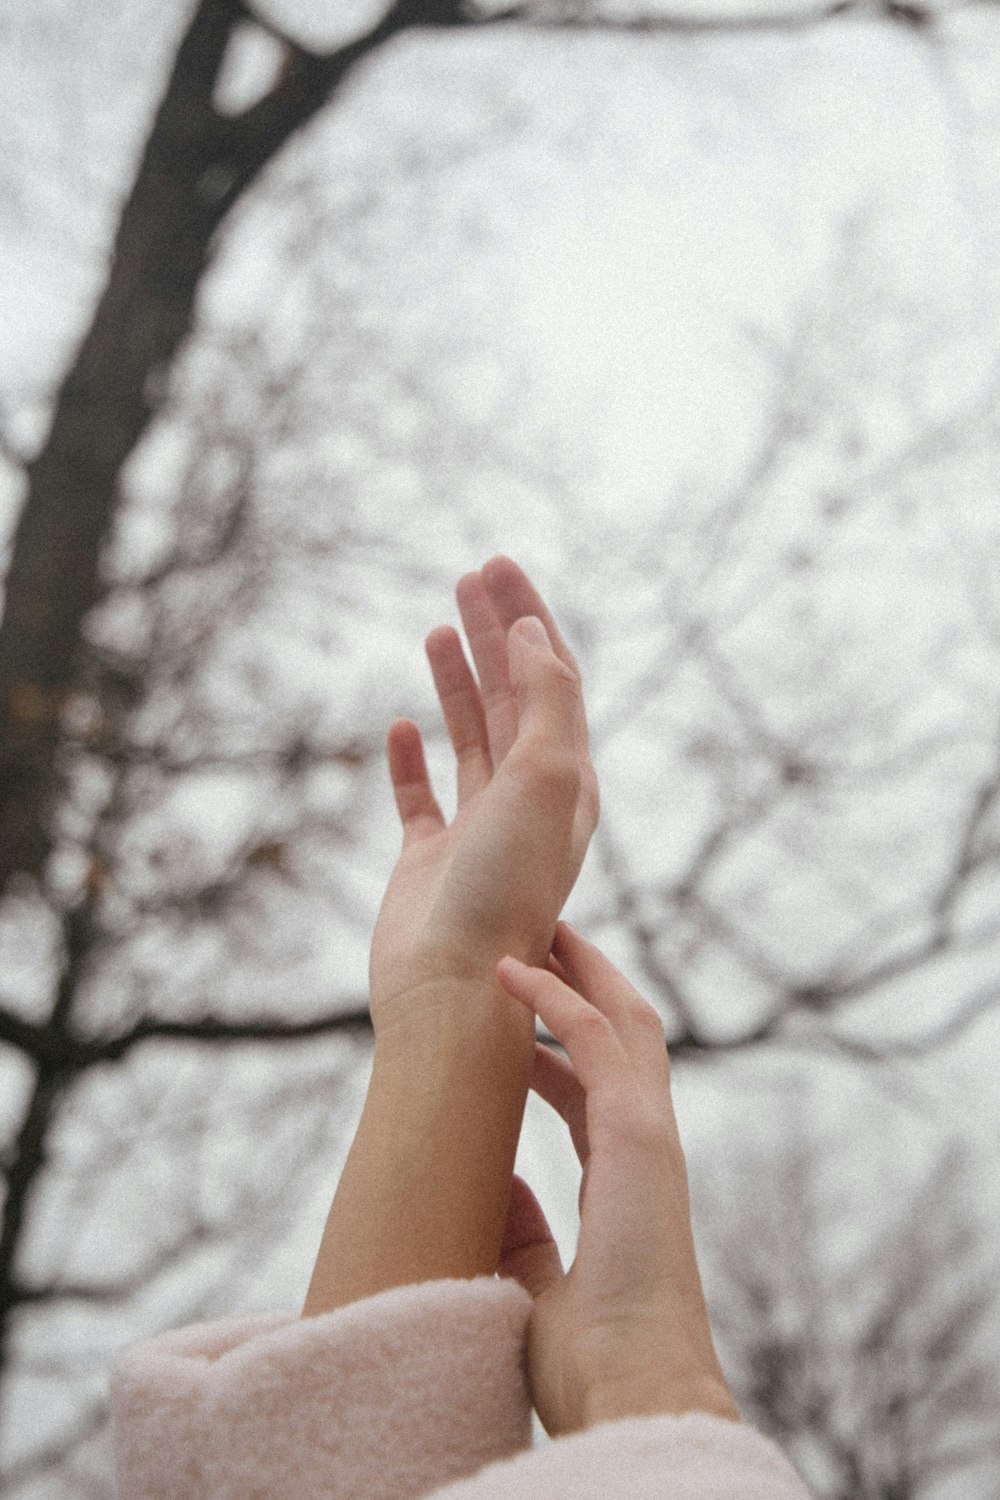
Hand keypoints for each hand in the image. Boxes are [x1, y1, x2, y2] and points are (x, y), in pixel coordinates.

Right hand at [369, 558, 598, 1052]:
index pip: (554, 679)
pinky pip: (421, 796)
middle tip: (470, 575)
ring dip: (459, 680)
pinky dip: (410, 760)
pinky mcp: (428, 861)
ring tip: (437, 627)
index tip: (499, 567)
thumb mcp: (547, 779)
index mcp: (567, 780)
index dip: (529, 619)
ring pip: (472, 736)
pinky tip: (399, 726)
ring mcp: (476, 830)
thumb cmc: (506, 887)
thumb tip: (533, 634)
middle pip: (515, 696)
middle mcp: (527, 801)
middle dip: (495, 633)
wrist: (452, 986)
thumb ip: (548, 701)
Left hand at [496, 924, 739, 1434]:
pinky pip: (596, 1045)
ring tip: (538, 930)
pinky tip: (512, 973)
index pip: (595, 1094)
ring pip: (624, 1023)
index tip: (521, 1033)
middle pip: (625, 1038)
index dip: (558, 1053)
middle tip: (546, 941)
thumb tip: (492, 1185)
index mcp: (624, 1183)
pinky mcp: (640, 1138)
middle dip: (587, 985)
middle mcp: (645, 1150)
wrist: (632, 1397)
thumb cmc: (589, 1362)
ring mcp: (649, 1139)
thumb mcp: (533, 1283)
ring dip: (581, 972)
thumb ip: (520, 1232)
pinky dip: (555, 1002)